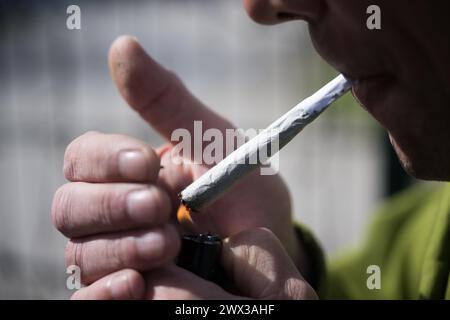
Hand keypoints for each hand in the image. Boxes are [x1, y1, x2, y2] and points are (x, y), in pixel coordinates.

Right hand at [52, 36, 309, 294]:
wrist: (266, 240)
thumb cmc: (239, 185)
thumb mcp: (212, 140)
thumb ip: (167, 101)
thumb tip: (121, 45)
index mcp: (124, 171)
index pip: (82, 160)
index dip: (105, 160)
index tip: (147, 163)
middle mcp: (110, 212)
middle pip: (69, 208)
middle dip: (111, 205)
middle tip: (158, 205)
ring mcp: (116, 253)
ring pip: (79, 252)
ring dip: (118, 246)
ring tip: (168, 243)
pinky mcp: (131, 288)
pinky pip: (88, 296)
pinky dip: (104, 291)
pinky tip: (133, 284)